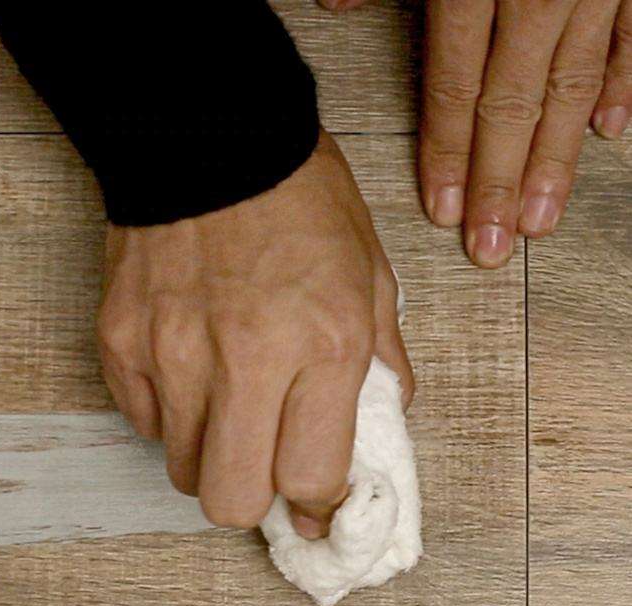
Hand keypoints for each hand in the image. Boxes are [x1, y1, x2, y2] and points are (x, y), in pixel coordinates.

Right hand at [97, 131, 413, 538]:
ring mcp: (171, 353)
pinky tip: (188, 370)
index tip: (318, 500)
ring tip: (227, 406)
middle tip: (267, 466)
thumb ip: (381, 364)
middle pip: (229, 501)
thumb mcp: (371, 275)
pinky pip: (143, 420)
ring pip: (181, 469)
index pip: (312, 478)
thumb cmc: (301, 201)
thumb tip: (376, 425)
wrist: (213, 134)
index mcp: (324, 345)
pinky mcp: (120, 341)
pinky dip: (171, 414)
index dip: (319, 504)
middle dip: (254, 499)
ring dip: (212, 455)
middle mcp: (245, 360)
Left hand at [320, 0, 630, 267]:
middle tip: (493, 247)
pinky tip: (611, 133)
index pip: (458, 86)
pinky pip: (630, 36)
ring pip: (574, 84)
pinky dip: (621, 85)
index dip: (450, 153)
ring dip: (557, 158)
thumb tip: (337, 7)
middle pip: (515, 102)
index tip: (445, 211)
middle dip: (502, 181)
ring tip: (539, 220)